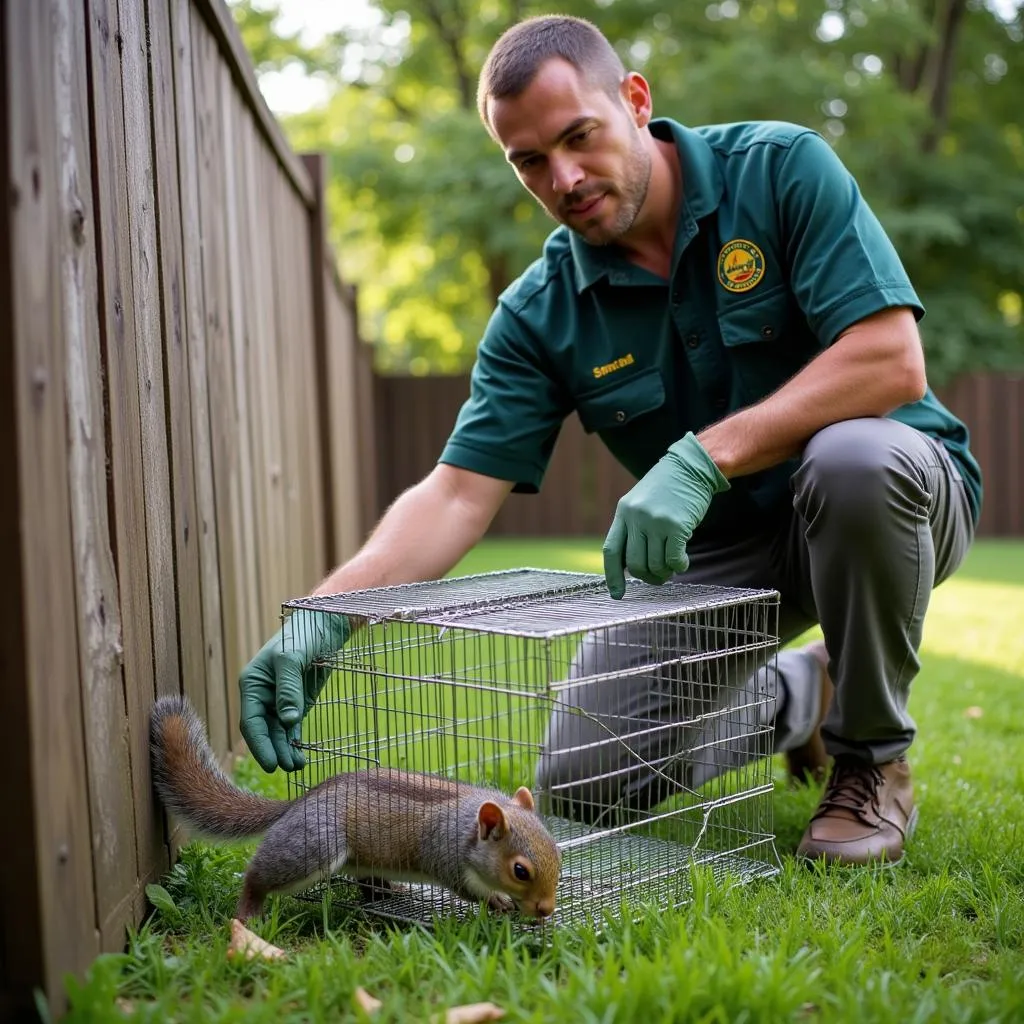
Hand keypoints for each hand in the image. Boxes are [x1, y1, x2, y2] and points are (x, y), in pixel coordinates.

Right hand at [239, 608, 350, 771]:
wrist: (326, 623)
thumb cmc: (303, 635)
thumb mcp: (292, 658)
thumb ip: (289, 689)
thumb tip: (288, 720)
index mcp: (252, 683)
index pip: (251, 721)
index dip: (260, 744)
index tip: (272, 763)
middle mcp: (262, 695)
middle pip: (264, 730)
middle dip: (274, 751)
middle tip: (288, 768)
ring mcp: (279, 700)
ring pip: (278, 732)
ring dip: (285, 750)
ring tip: (297, 767)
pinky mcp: (297, 702)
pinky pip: (292, 727)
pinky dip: (294, 741)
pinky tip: (300, 755)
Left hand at [602, 432, 729, 598]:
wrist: (691, 467)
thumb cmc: (667, 489)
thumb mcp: (640, 503)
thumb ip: (633, 529)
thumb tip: (631, 566)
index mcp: (623, 512)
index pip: (611, 550)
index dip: (613, 576)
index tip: (617, 594)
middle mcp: (636, 517)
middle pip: (634, 563)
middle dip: (647, 576)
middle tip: (658, 577)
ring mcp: (655, 521)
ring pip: (655, 564)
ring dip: (665, 572)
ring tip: (672, 566)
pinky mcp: (676, 525)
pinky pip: (673, 560)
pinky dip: (679, 566)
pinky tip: (683, 562)